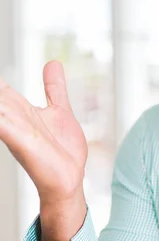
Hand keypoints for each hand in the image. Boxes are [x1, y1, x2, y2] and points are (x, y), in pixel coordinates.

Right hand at [0, 61, 87, 204]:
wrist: (70, 178)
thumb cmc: (62, 149)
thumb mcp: (60, 110)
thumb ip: (54, 88)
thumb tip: (53, 63)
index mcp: (20, 109)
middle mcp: (13, 117)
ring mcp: (16, 129)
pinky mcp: (22, 142)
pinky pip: (3, 126)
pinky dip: (1, 119)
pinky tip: (1, 111)